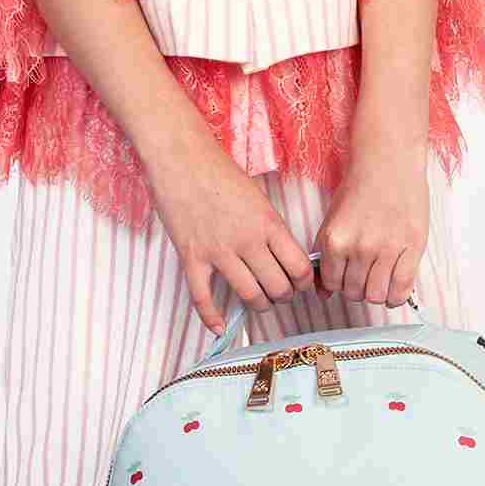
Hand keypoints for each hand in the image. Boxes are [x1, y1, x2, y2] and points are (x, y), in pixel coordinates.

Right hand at [147, 132, 313, 333]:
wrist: (180, 158)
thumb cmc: (220, 172)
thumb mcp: (258, 197)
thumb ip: (271, 228)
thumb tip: (282, 256)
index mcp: (268, 224)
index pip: (299, 268)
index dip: (304, 283)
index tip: (300, 284)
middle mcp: (247, 241)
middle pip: (277, 288)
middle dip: (283, 296)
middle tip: (280, 293)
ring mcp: (218, 251)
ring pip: (249, 297)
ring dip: (258, 305)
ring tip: (259, 301)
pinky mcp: (191, 257)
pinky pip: (203, 298)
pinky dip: (211, 317)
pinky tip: (218, 327)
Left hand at [313, 146, 428, 306]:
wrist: (389, 162)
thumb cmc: (360, 187)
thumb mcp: (332, 220)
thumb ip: (324, 256)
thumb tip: (323, 293)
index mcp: (336, 241)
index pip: (332, 284)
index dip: (338, 283)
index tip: (345, 276)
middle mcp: (360, 248)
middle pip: (354, 293)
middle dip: (356, 288)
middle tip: (362, 274)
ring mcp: (387, 249)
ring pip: (376, 295)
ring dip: (376, 292)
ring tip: (378, 278)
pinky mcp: (412, 248)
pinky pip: (401, 289)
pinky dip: (396, 296)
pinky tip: (394, 288)